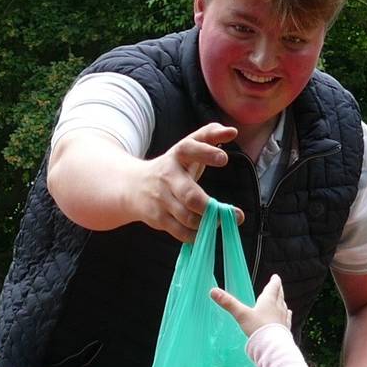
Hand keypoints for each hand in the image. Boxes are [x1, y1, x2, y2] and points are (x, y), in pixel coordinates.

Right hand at [136, 122, 236, 241]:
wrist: (133, 186)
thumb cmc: (172, 166)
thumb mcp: (187, 147)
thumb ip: (209, 135)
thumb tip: (233, 131)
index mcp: (177, 156)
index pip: (189, 149)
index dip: (207, 153)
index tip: (224, 159)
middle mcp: (168, 176)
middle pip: (190, 195)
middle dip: (209, 207)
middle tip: (231, 213)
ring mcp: (161, 198)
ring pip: (187, 217)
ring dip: (206, 223)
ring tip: (218, 221)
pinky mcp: (157, 217)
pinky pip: (180, 231)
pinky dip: (195, 235)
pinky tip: (203, 231)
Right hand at [210, 274, 291, 337]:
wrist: (272, 346)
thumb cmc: (258, 328)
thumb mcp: (241, 314)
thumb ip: (228, 303)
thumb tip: (213, 291)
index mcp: (268, 301)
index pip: (273, 287)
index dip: (274, 281)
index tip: (275, 277)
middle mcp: (278, 307)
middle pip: (279, 295)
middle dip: (278, 289)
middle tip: (278, 285)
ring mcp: (283, 318)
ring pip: (283, 306)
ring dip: (281, 301)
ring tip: (281, 299)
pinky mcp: (285, 328)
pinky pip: (287, 318)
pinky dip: (286, 314)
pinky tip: (288, 314)